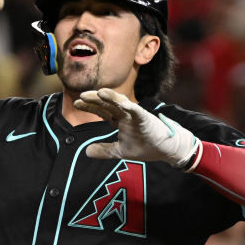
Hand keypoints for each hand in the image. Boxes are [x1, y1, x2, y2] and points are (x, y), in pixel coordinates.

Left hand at [75, 88, 199, 168]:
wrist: (167, 150)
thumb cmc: (145, 147)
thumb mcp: (120, 151)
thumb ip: (104, 150)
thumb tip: (86, 152)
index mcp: (119, 120)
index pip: (102, 110)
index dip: (90, 106)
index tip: (77, 102)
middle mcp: (126, 115)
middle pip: (108, 104)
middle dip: (94, 99)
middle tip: (81, 96)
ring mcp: (136, 115)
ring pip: (121, 103)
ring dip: (110, 97)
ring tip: (99, 92)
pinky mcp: (146, 119)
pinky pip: (137, 111)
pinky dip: (130, 107)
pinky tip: (122, 103)